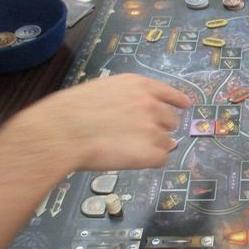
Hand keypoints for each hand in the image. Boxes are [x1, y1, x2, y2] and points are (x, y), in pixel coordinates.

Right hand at [8, 73, 190, 170]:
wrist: (62, 132)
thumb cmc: (70, 111)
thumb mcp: (101, 90)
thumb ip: (125, 99)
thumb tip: (139, 115)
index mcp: (138, 86)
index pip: (168, 92)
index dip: (177, 100)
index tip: (185, 105)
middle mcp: (152, 105)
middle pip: (171, 120)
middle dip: (160, 127)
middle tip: (139, 135)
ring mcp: (154, 130)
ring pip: (167, 142)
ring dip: (154, 146)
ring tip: (129, 149)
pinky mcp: (152, 153)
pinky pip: (161, 159)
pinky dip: (150, 162)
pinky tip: (132, 160)